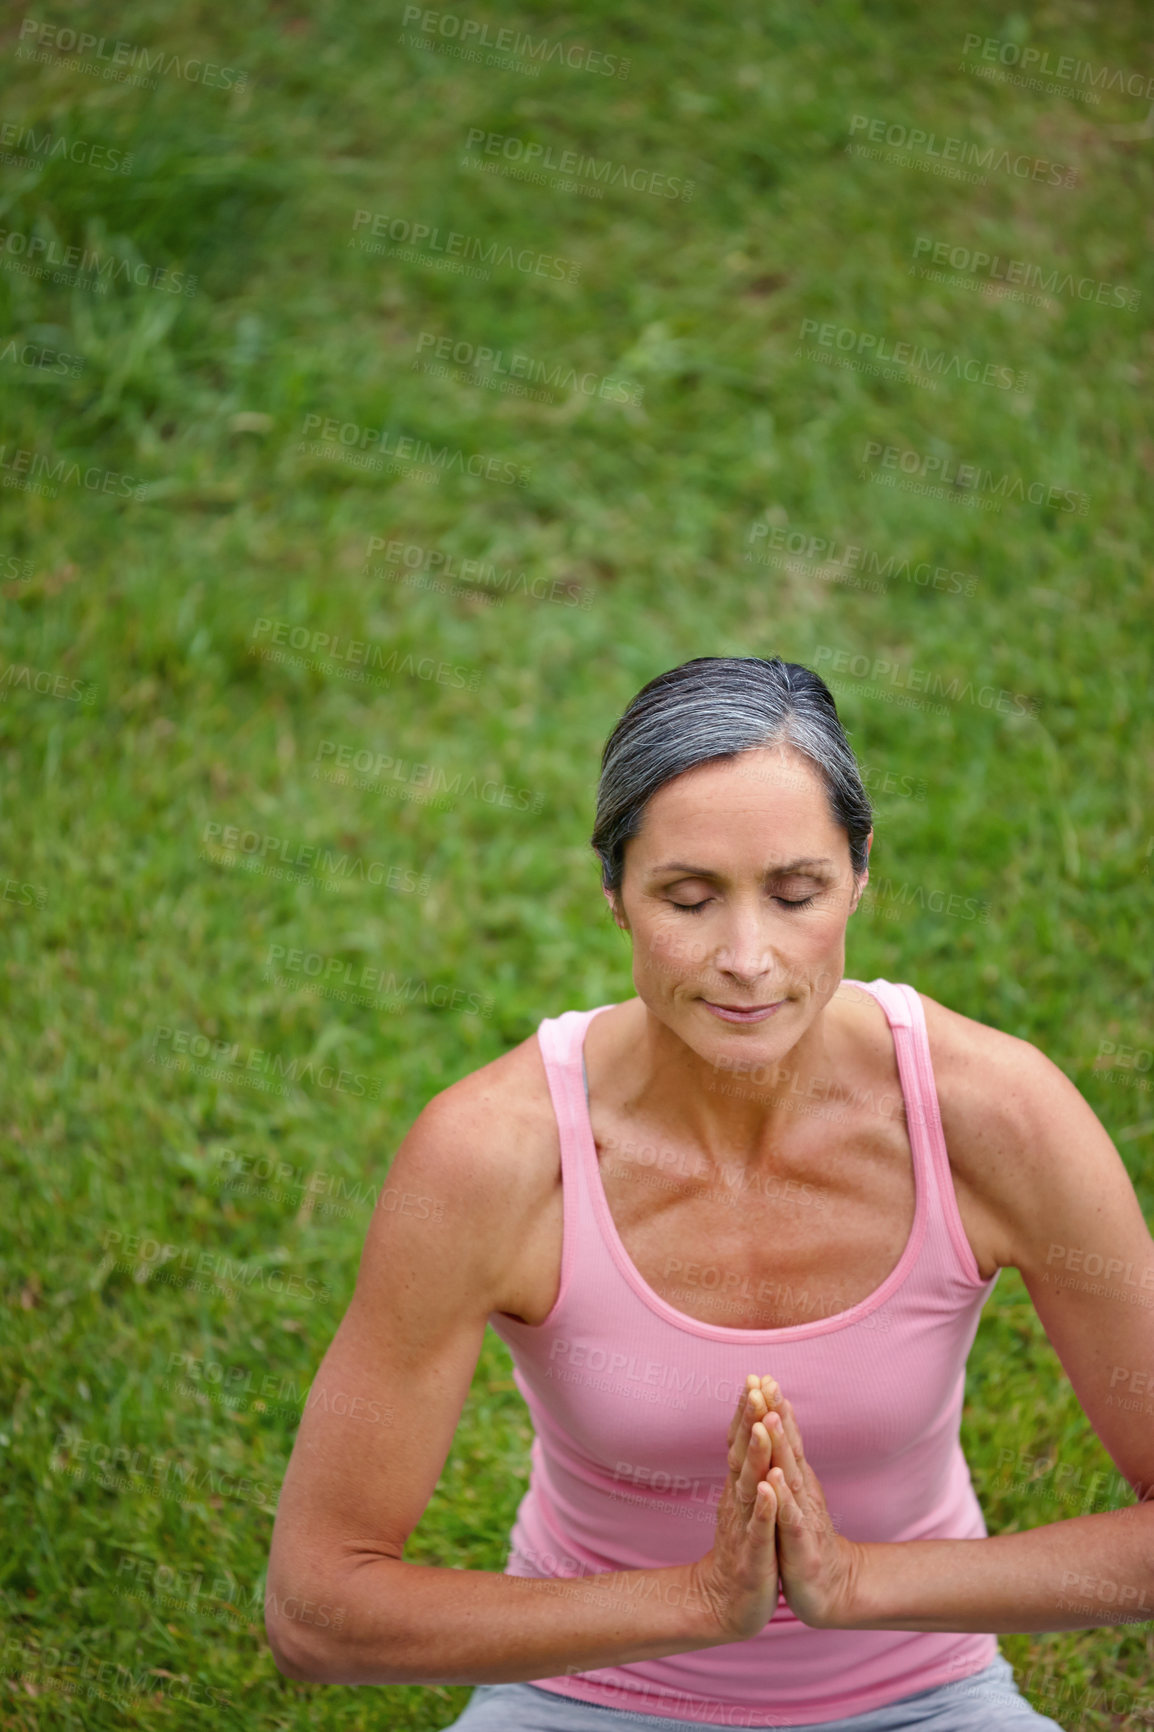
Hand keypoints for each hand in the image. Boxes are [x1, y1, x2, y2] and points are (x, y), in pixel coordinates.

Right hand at [687, 1374, 781, 1642]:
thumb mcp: (744, 1505)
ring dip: (755, 1454)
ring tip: (761, 1425)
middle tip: (753, 1385)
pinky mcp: (754, 1556)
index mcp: (739, 1489)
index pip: (742, 1443)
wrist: (726, 1604)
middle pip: (742, 1454)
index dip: (747, 1412)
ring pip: (750, 1485)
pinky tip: (769, 1488)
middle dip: (749, 1420)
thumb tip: (747, 1431)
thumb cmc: (743, 1550)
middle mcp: (738, 1501)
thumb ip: (745, 1469)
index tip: (754, 1377)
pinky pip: (760, 1528)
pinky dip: (764, 1507)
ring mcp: (744, 1527)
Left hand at [758, 1376, 861, 1629]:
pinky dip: (781, 1499)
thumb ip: (786, 1463)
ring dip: (779, 1447)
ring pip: (790, 1476)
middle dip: (776, 1415)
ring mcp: (803, 1517)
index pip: (785, 1438)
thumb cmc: (802, 1539)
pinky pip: (789, 1519)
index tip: (761, 1376)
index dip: (773, 1408)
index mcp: (796, 1481)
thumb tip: (777, 1427)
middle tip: (766, 1382)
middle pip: (788, 1448)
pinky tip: (773, 1481)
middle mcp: (802, 1492)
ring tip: (767, 1418)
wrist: (828, 1589)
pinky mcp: (800, 1546)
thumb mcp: (792, 1497)